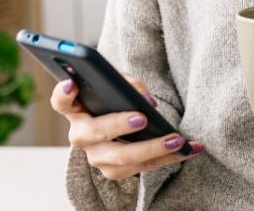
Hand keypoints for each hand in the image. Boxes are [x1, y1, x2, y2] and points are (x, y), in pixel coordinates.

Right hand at [50, 72, 203, 180]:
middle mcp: (81, 136)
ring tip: (177, 140)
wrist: (119, 124)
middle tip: (142, 118)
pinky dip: (171, 157)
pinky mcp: (116, 171)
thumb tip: (146, 102)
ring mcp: (97, 157)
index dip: (63, 93)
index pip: (61, 101)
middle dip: (119, 126)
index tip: (72, 83)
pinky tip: (193, 148)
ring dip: (153, 149)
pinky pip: (144, 167)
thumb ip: (128, 85)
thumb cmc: (116, 99)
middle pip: (95, 134)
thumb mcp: (119, 84)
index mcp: (76, 109)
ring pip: (122, 159)